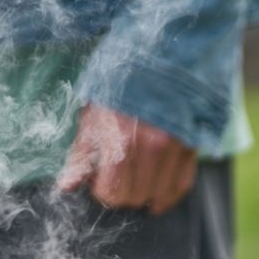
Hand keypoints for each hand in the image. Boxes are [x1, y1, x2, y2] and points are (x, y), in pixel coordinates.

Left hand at [57, 104, 197, 214]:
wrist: (155, 62)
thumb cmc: (118, 90)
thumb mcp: (91, 118)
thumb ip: (81, 156)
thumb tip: (67, 186)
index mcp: (120, 144)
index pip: (111, 194)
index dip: (101, 190)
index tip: (100, 181)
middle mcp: (150, 150)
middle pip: (134, 197)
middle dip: (122, 192)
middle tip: (117, 177)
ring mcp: (174, 148)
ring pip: (158, 194)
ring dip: (145, 194)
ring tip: (136, 180)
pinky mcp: (191, 145)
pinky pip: (182, 184)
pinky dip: (169, 193)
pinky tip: (159, 195)